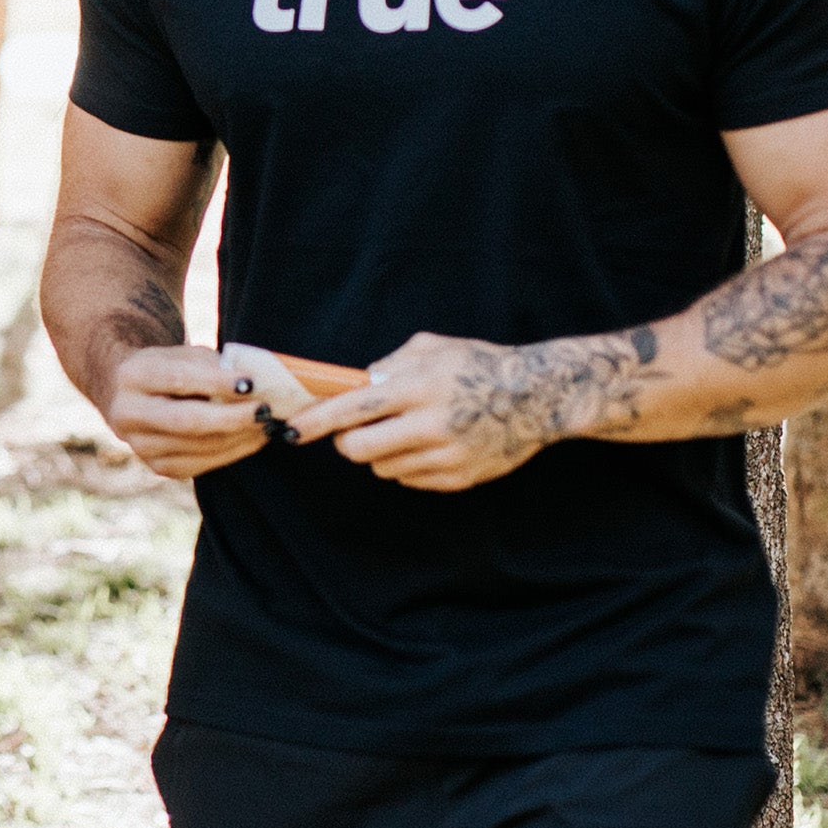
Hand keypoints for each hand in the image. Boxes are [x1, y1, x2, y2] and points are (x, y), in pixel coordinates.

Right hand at [107, 344, 268, 479]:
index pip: (178, 380)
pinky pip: (203, 463)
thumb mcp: (185, 355)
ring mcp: (141, 446)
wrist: (135, 394)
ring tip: (268, 422)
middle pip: (187, 421)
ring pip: (199, 446)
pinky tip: (255, 438)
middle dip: (232, 417)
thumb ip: (213, 367)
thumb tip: (254, 387)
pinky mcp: (159, 467)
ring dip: (240, 436)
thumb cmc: (171, 368)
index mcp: (133, 376)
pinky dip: (234, 451)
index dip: (216, 382)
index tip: (251, 382)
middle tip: (265, 410)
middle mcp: (129, 414)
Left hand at [289, 332, 545, 492]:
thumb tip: (353, 387)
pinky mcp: (458, 478)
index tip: (291, 430)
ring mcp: (445, 455)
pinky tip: (429, 444)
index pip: (352, 409)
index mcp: (419, 386)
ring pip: (382, 468)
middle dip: (345, 442)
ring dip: (380, 453)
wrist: (537, 396)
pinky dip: (407, 464)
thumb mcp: (432, 348)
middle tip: (355, 429)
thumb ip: (388, 366)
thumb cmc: (479, 363)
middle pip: (358, 450)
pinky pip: (409, 480)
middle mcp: (430, 423)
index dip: (315, 422)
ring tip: (405, 431)